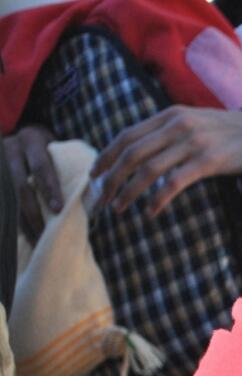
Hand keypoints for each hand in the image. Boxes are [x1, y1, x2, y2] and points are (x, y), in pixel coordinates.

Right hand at [4, 124, 61, 242]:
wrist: (22, 132)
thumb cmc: (50, 147)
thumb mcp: (59, 149)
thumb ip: (70, 167)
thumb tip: (96, 201)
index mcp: (31, 141)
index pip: (41, 167)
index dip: (49, 189)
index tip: (58, 209)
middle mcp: (12, 151)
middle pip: (21, 186)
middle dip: (34, 212)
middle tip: (47, 232)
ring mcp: (0, 165)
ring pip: (10, 198)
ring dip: (25, 222)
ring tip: (38, 240)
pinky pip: (5, 203)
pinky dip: (17, 220)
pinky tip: (27, 235)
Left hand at [90, 106, 241, 216]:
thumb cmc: (225, 134)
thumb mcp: (192, 123)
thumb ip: (166, 132)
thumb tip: (137, 151)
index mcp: (169, 116)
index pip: (127, 136)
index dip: (107, 156)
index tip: (95, 175)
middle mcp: (177, 126)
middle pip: (132, 153)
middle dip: (112, 178)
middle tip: (101, 198)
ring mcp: (193, 143)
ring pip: (149, 169)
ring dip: (129, 191)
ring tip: (119, 207)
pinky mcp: (209, 162)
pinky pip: (174, 183)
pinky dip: (158, 199)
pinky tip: (150, 212)